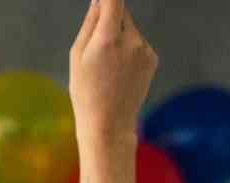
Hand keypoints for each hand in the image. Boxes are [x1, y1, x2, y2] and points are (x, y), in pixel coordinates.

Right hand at [69, 0, 158, 145]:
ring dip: (120, 37)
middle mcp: (131, 40)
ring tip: (108, 66)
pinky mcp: (152, 58)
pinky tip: (120, 72)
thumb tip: (99, 1)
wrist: (109, 123)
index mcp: (108, 38)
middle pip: (121, 13)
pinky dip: (129, 50)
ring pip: (130, 29)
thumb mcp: (77, 56)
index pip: (114, 0)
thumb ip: (90, 24)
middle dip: (110, 20)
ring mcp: (145, 49)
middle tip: (97, 46)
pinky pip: (138, 43)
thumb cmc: (85, 91)